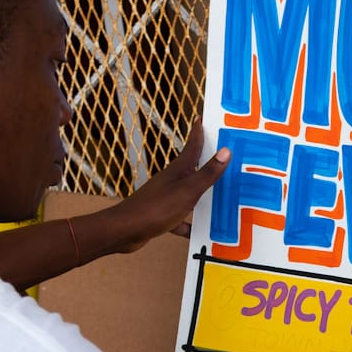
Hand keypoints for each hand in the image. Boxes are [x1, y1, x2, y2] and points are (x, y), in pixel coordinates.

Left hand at [102, 119, 228, 253]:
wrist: (125, 230)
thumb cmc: (156, 208)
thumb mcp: (188, 191)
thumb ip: (207, 174)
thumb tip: (226, 152)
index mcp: (179, 170)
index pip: (192, 146)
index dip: (198, 132)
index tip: (201, 118)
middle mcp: (172, 180)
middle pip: (193, 169)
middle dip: (208, 165)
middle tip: (224, 159)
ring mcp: (166, 197)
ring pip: (189, 195)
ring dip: (203, 198)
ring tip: (221, 202)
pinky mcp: (161, 214)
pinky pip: (181, 218)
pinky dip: (189, 225)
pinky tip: (198, 233)